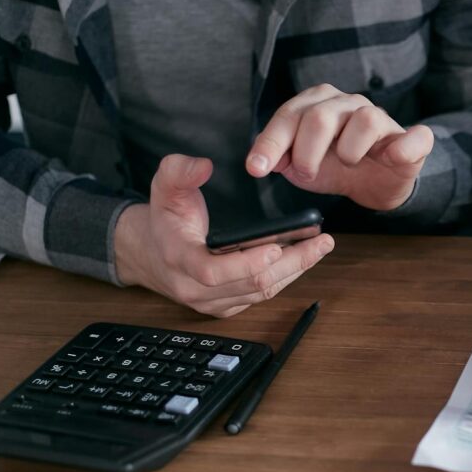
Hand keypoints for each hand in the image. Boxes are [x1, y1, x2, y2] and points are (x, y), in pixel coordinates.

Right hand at [114, 154, 334, 316]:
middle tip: (320, 242)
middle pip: (250, 285)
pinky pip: (261, 297)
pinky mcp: (226, 306)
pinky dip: (285, 277)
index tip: (276, 246)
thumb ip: (179, 171)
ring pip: (261, 293)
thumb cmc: (163, 219)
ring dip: (295, 270)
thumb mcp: (163, 186)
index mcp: (180, 260)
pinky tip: (304, 258)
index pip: (213, 272)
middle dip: (291, 263)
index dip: (246, 263)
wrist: (150, 252)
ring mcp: (212, 302)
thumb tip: (203, 166)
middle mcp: (195, 288)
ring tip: (321, 247)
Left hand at [245, 84, 433, 210]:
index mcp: (319, 103)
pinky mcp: (412, 140)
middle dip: (306, 152)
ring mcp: (382, 119)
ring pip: (365, 120)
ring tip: (347, 163)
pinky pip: (414, 137)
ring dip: (348, 151)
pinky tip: (391, 158)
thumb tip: (264, 161)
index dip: (271, 142)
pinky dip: (403, 148)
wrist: (375, 183)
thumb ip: (280, 158)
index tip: (257, 168)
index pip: (290, 115)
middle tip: (307, 173)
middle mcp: (349, 103)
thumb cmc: (336, 167)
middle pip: (321, 117)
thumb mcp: (301, 166)